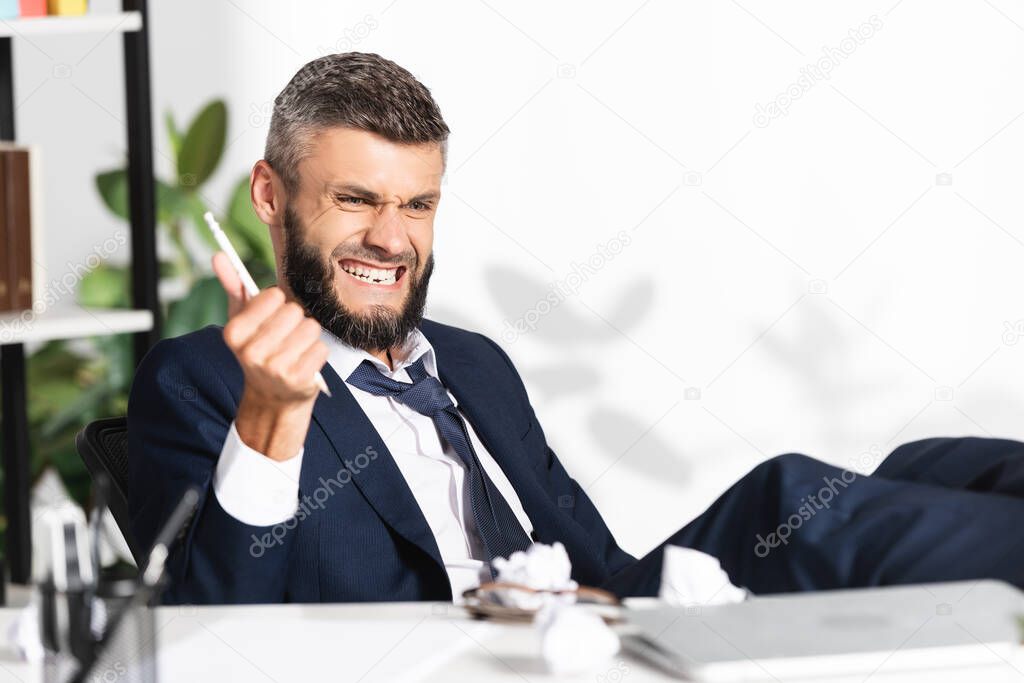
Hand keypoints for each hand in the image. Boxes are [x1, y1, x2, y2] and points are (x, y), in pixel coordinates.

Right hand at [213, 252, 328, 460]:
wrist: (273, 397)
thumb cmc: (259, 349)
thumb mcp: (242, 320)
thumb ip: (233, 286)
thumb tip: (220, 256)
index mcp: (234, 333)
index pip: (274, 295)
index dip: (278, 305)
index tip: (271, 320)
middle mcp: (251, 352)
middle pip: (294, 311)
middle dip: (295, 321)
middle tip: (285, 338)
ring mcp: (275, 368)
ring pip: (311, 328)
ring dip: (308, 337)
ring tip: (295, 350)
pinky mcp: (298, 379)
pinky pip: (321, 348)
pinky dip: (317, 353)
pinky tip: (304, 363)